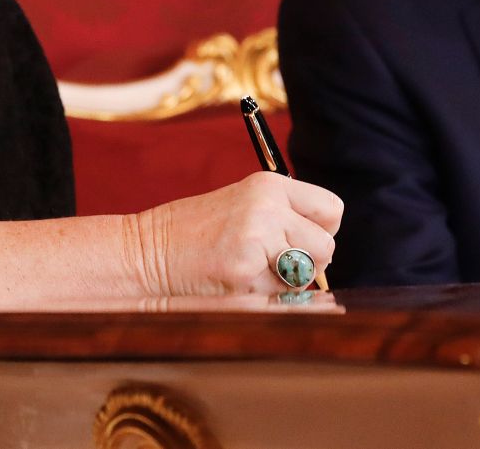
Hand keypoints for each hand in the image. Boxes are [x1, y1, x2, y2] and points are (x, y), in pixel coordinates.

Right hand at [131, 172, 343, 295]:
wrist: (148, 252)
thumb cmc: (197, 232)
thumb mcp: (245, 205)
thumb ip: (285, 216)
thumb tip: (326, 250)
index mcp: (270, 185)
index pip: (332, 209)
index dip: (323, 230)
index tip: (303, 239)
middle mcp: (268, 207)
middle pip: (325, 246)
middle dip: (310, 263)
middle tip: (279, 263)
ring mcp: (256, 238)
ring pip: (306, 274)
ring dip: (287, 282)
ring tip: (253, 269)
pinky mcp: (244, 271)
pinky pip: (278, 294)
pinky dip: (262, 295)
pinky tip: (234, 280)